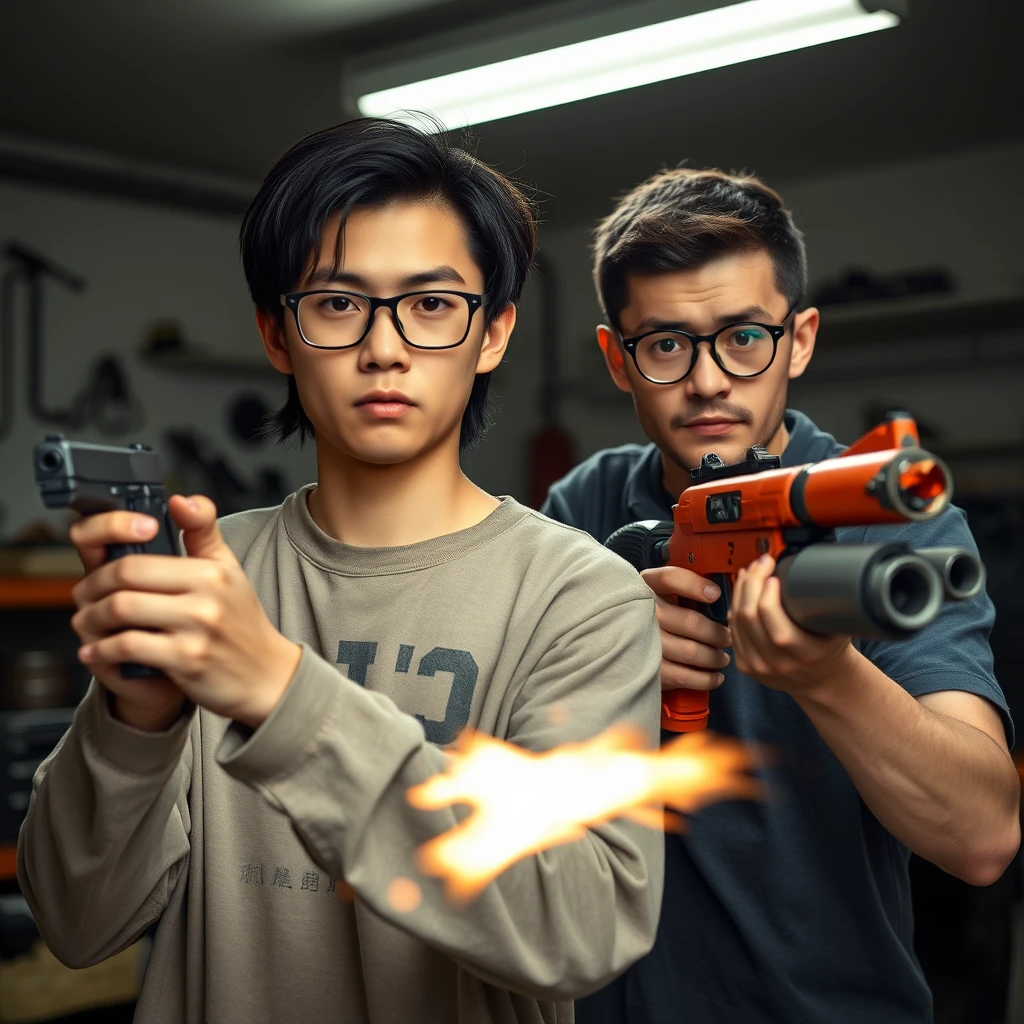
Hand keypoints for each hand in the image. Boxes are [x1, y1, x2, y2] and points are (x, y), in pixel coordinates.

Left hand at [71, 495, 301, 729]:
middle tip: (84, 599)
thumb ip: (203, 531)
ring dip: (90, 620)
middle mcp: (206, 597)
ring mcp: (197, 630)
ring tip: (87, 623)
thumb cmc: (240, 622)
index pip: (138, 557)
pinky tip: (97, 651)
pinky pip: (128, 648)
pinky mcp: (187, 661)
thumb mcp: (228, 570)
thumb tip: (178, 500)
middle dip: (90, 591)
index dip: (104, 565)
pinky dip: (102, 651)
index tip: (97, 574)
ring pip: (120, 612)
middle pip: (123, 581)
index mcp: (211, 571)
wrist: (266, 674)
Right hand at [640, 566, 731, 693]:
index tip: (715, 595)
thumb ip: (686, 586)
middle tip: (727, 638)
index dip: (695, 586)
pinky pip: (682, 676)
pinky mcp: (646, 668)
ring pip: (690, 651)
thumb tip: (716, 593)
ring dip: (714, 657)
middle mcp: (642, 612)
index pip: (670, 579)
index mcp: (647, 586)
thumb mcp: (663, 591)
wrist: (620, 639)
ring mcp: (642, 642)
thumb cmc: (653, 613)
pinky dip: (704, 679)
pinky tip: (715, 676)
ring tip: (722, 658)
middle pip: (691, 622)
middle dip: (717, 633)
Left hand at [729, 554, 855, 694]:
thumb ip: (831, 607)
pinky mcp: (745, 665)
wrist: (822, 681)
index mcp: (806, 655)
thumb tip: (820, 571)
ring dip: (741, 590)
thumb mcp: (840, 630)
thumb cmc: (830, 651)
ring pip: (737, 620)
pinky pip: (733, 629)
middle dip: (753, 582)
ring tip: (751, 572)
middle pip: (750, 616)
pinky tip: (741, 592)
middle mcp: (779, 663)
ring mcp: (758, 666)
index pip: (775, 622)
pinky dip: (734, 606)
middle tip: (761, 564)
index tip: (774, 574)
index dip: (768, 594)